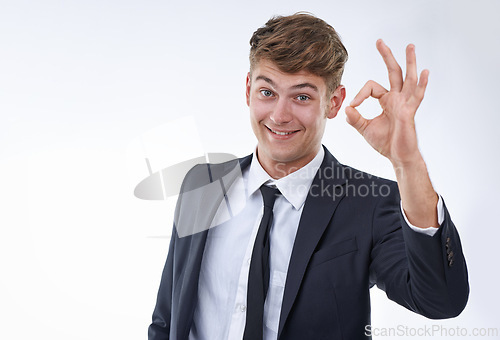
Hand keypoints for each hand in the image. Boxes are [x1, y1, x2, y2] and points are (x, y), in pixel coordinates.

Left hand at [345, 39, 428, 166]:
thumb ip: (355, 119)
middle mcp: (398, 98)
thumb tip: (347, 109)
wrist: (398, 156)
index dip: (360, 94)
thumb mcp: (365, 129)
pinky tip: (425, 72)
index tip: (353, 106)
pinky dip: (422, 84)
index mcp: (387, 100)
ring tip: (410, 46)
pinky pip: (417, 96)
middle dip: (387, 56)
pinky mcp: (410, 112)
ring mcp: (406, 104)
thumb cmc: (385, 143)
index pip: (372, 87)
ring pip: (408, 79)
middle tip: (380, 41)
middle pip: (393, 72)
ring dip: (409, 62)